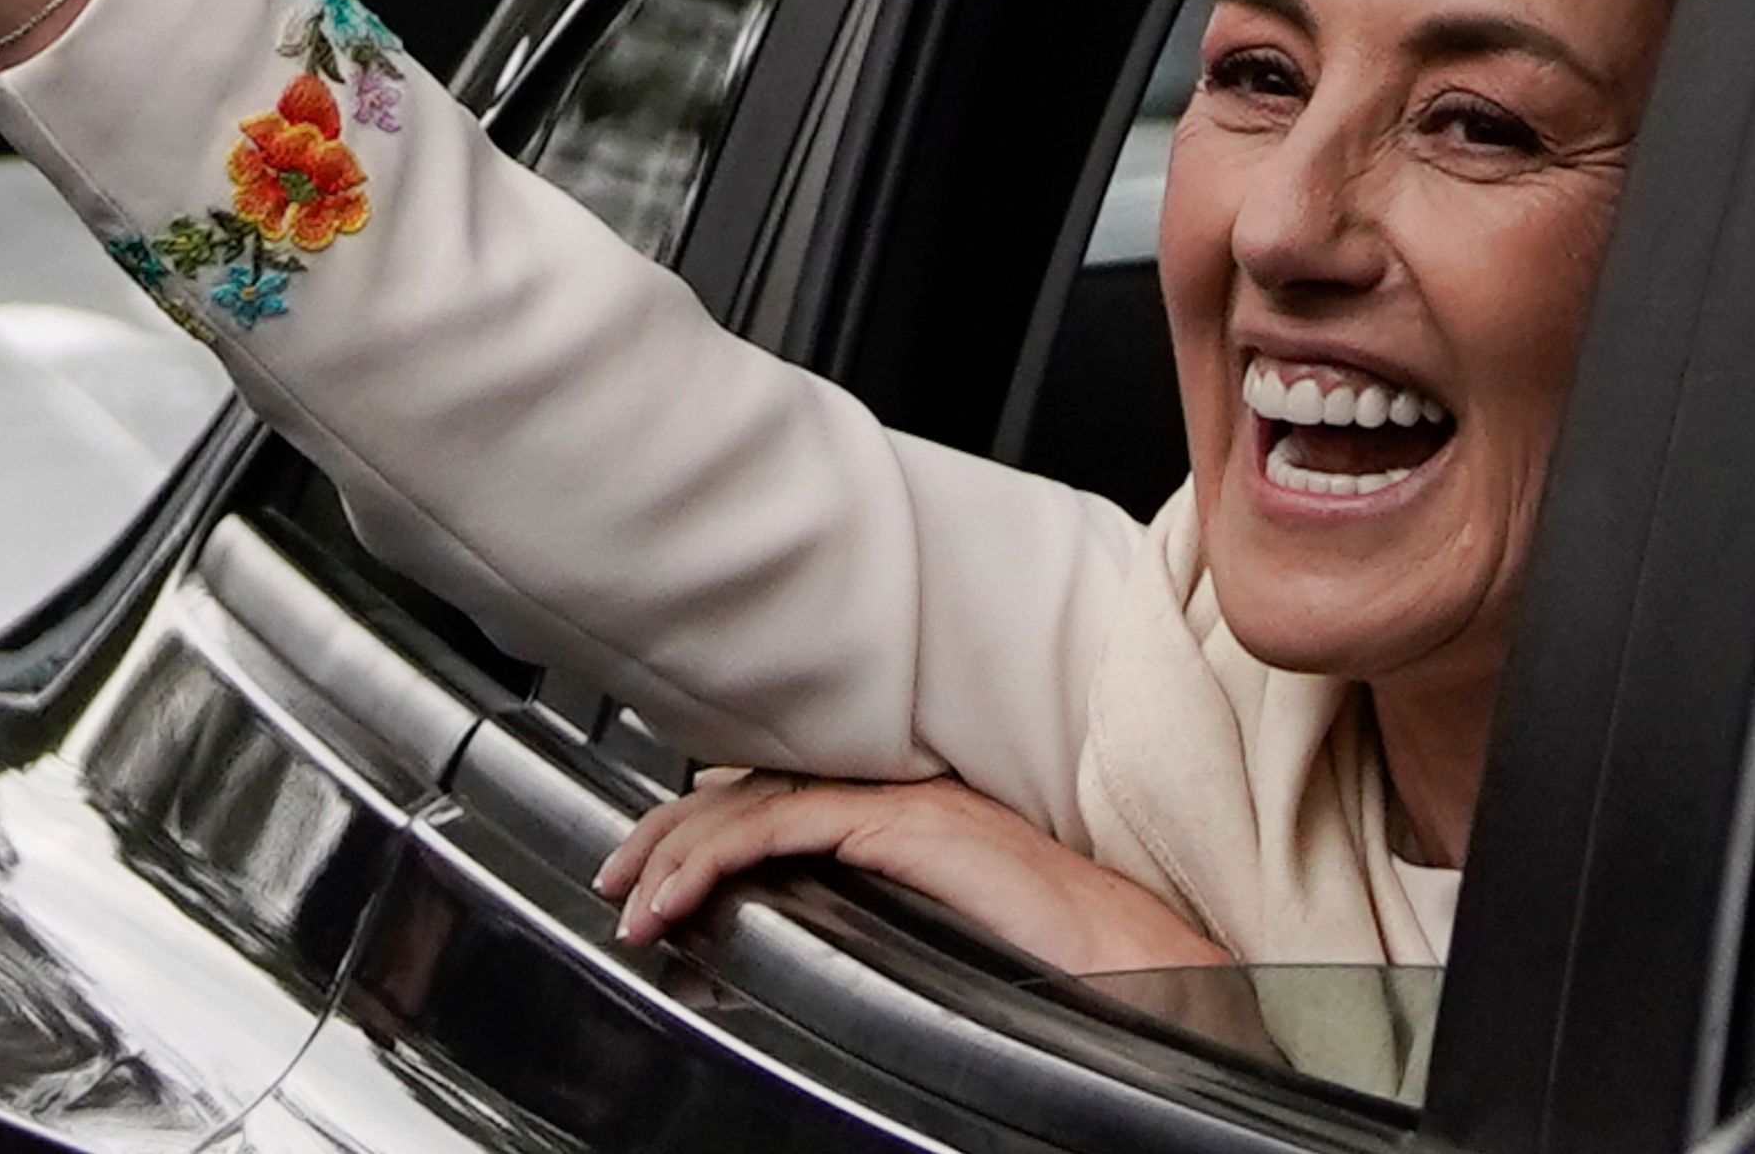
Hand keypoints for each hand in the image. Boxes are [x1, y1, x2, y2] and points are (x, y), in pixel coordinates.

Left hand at [596, 769, 1229, 976]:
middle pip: (756, 790)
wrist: (1138, 963)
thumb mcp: (942, 938)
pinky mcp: (907, 825)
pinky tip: (680, 892)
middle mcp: (901, 794)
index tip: (654, 870)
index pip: (784, 798)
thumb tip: (812, 939)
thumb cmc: (1060, 964)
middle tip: (616, 877)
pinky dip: (718, 856)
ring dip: (678, 849)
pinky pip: (787, 826)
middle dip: (671, 832)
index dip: (709, 826)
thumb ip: (879, 919)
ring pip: (757, 802)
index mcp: (910, 816)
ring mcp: (904, 803)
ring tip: (631, 898)